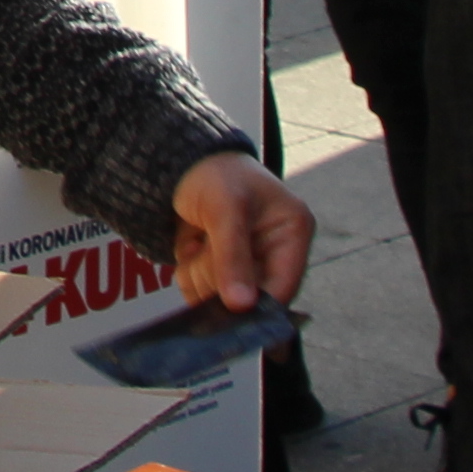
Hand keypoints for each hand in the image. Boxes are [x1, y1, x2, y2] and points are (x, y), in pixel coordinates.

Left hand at [166, 150, 311, 313]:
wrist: (181, 162)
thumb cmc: (215, 173)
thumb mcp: (226, 210)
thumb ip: (233, 257)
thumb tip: (242, 306)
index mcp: (292, 232)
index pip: (284, 287)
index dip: (258, 305)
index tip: (229, 309)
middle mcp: (274, 253)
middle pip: (250, 299)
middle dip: (220, 279)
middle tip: (205, 248)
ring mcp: (246, 263)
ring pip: (221, 298)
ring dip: (200, 273)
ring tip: (198, 240)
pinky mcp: (221, 269)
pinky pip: (202, 291)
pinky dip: (189, 272)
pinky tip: (191, 247)